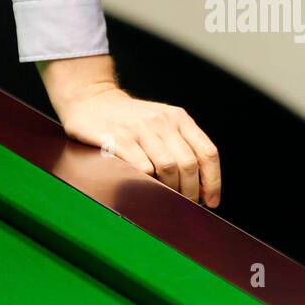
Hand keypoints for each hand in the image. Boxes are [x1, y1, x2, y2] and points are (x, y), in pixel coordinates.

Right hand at [56, 84, 221, 207]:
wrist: (92, 99)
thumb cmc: (130, 119)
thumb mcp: (162, 122)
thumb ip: (181, 144)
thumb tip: (202, 185)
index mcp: (179, 118)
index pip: (207, 152)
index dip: (213, 181)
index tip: (211, 201)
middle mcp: (162, 121)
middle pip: (189, 164)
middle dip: (190, 191)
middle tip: (184, 205)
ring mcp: (140, 129)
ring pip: (168, 167)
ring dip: (170, 191)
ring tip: (166, 200)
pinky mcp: (117, 138)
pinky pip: (141, 167)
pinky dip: (147, 183)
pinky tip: (145, 189)